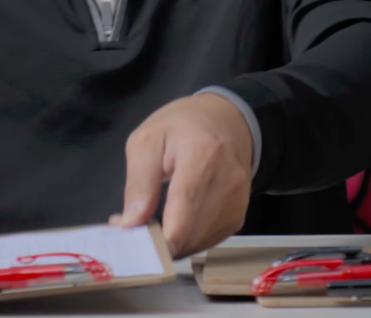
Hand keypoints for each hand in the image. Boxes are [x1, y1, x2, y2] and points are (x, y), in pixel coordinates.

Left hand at [113, 93, 252, 258]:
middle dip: (158, 241)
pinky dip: (185, 240)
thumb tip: (130, 224)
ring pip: (199, 241)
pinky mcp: (239, 216)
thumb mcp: (147, 141)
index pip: (186, 205)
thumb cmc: (180, 127)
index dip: (164, 236)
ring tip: (148, 224)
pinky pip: (208, 240)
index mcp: (202, 155)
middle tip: (130, 230)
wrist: (226, 121)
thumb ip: (139, 183)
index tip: (138, 248)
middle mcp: (228, 182)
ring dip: (171, 243)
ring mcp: (238, 201)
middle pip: (192, 230)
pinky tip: (170, 226)